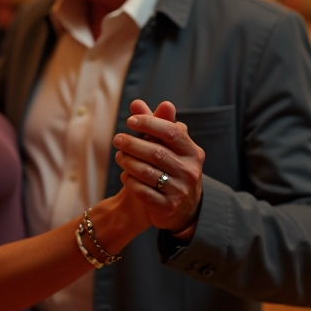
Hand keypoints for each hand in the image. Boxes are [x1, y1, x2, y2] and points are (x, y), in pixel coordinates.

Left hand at [113, 100, 204, 237]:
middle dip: (132, 144)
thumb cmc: (172, 167)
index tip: (130, 120)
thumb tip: (136, 103)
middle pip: (156, 152)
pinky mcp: (168, 207)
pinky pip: (142, 192)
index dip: (150, 123)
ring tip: (119, 156)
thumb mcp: (168, 146)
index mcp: (192, 152)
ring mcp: (180, 191)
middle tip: (117, 139)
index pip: (171, 132)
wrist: (183, 208)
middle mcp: (190, 171)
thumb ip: (154, 125)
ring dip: (128, 162)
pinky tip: (126, 176)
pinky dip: (130, 182)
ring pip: (147, 173)